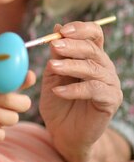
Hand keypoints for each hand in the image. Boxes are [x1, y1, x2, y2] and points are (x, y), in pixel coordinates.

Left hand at [39, 21, 122, 161]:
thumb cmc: (58, 102)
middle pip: (93, 49)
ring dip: (71, 65)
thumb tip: (56, 28)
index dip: (80, 29)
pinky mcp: (110, 101)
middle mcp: (104, 67)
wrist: (63, 132)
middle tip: (54, 45)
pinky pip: (94, 90)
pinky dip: (74, 89)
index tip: (61, 30)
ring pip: (93, 68)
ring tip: (51, 66)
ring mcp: (110, 84)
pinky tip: (58, 91)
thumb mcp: (53, 75)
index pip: (94, 34)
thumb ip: (56, 55)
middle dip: (72, 45)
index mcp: (92, 57)